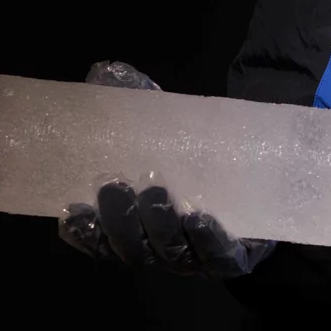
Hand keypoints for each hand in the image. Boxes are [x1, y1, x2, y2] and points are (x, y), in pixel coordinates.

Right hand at [55, 60, 274, 279]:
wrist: (255, 170)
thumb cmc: (193, 155)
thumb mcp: (163, 127)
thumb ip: (134, 104)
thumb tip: (105, 72)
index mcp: (135, 230)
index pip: (101, 242)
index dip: (85, 232)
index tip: (74, 209)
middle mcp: (160, 249)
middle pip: (134, 249)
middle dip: (121, 222)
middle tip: (117, 188)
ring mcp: (196, 257)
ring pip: (172, 253)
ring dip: (160, 226)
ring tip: (156, 192)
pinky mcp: (233, 257)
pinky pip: (218, 257)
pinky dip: (207, 240)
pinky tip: (200, 219)